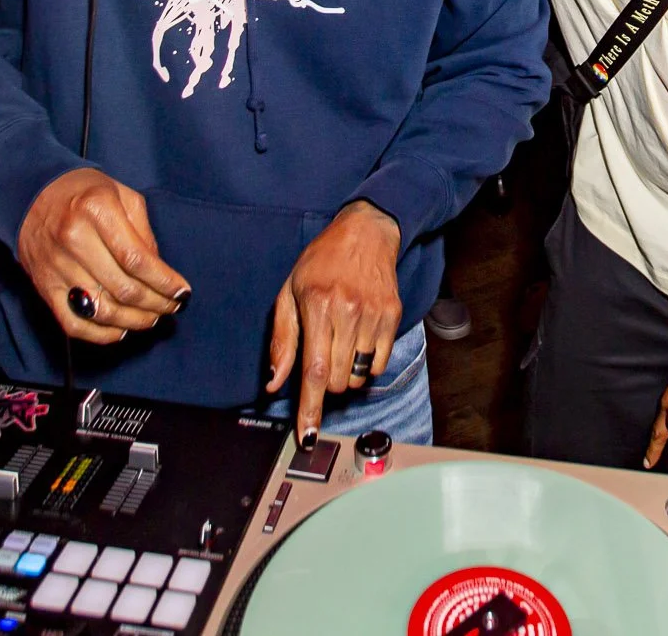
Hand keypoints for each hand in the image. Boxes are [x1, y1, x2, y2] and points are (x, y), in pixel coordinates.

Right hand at [16, 169, 188, 343]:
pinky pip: (74, 322)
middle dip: (156, 304)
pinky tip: (121, 330)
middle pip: (123, 288)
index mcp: (97, 211)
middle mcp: (74, 240)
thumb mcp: (122, 195)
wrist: (31, 194)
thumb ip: (144, 232)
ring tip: (152, 318)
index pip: (137, 260)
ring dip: (134, 321)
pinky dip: (101, 334)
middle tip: (172, 306)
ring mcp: (56, 267)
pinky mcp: (44, 287)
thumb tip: (159, 272)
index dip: (164, 282)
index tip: (182, 292)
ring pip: (102, 310)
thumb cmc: (83, 193)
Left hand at [265, 200, 402, 441]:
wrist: (366, 232)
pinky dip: (365, 364)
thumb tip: (275, 381)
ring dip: (346, 374)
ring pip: (358, 376)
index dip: (310, 407)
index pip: (313, 370)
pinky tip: (358, 340)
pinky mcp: (393, 317)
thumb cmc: (322, 261)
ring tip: (340, 343)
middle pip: (337, 379)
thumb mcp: (290, 292)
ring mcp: (374, 315)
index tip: (307, 435)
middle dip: (326, 382)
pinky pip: (378, 364)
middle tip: (322, 355)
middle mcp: (348, 312)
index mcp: (318, 305)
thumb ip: (283, 339)